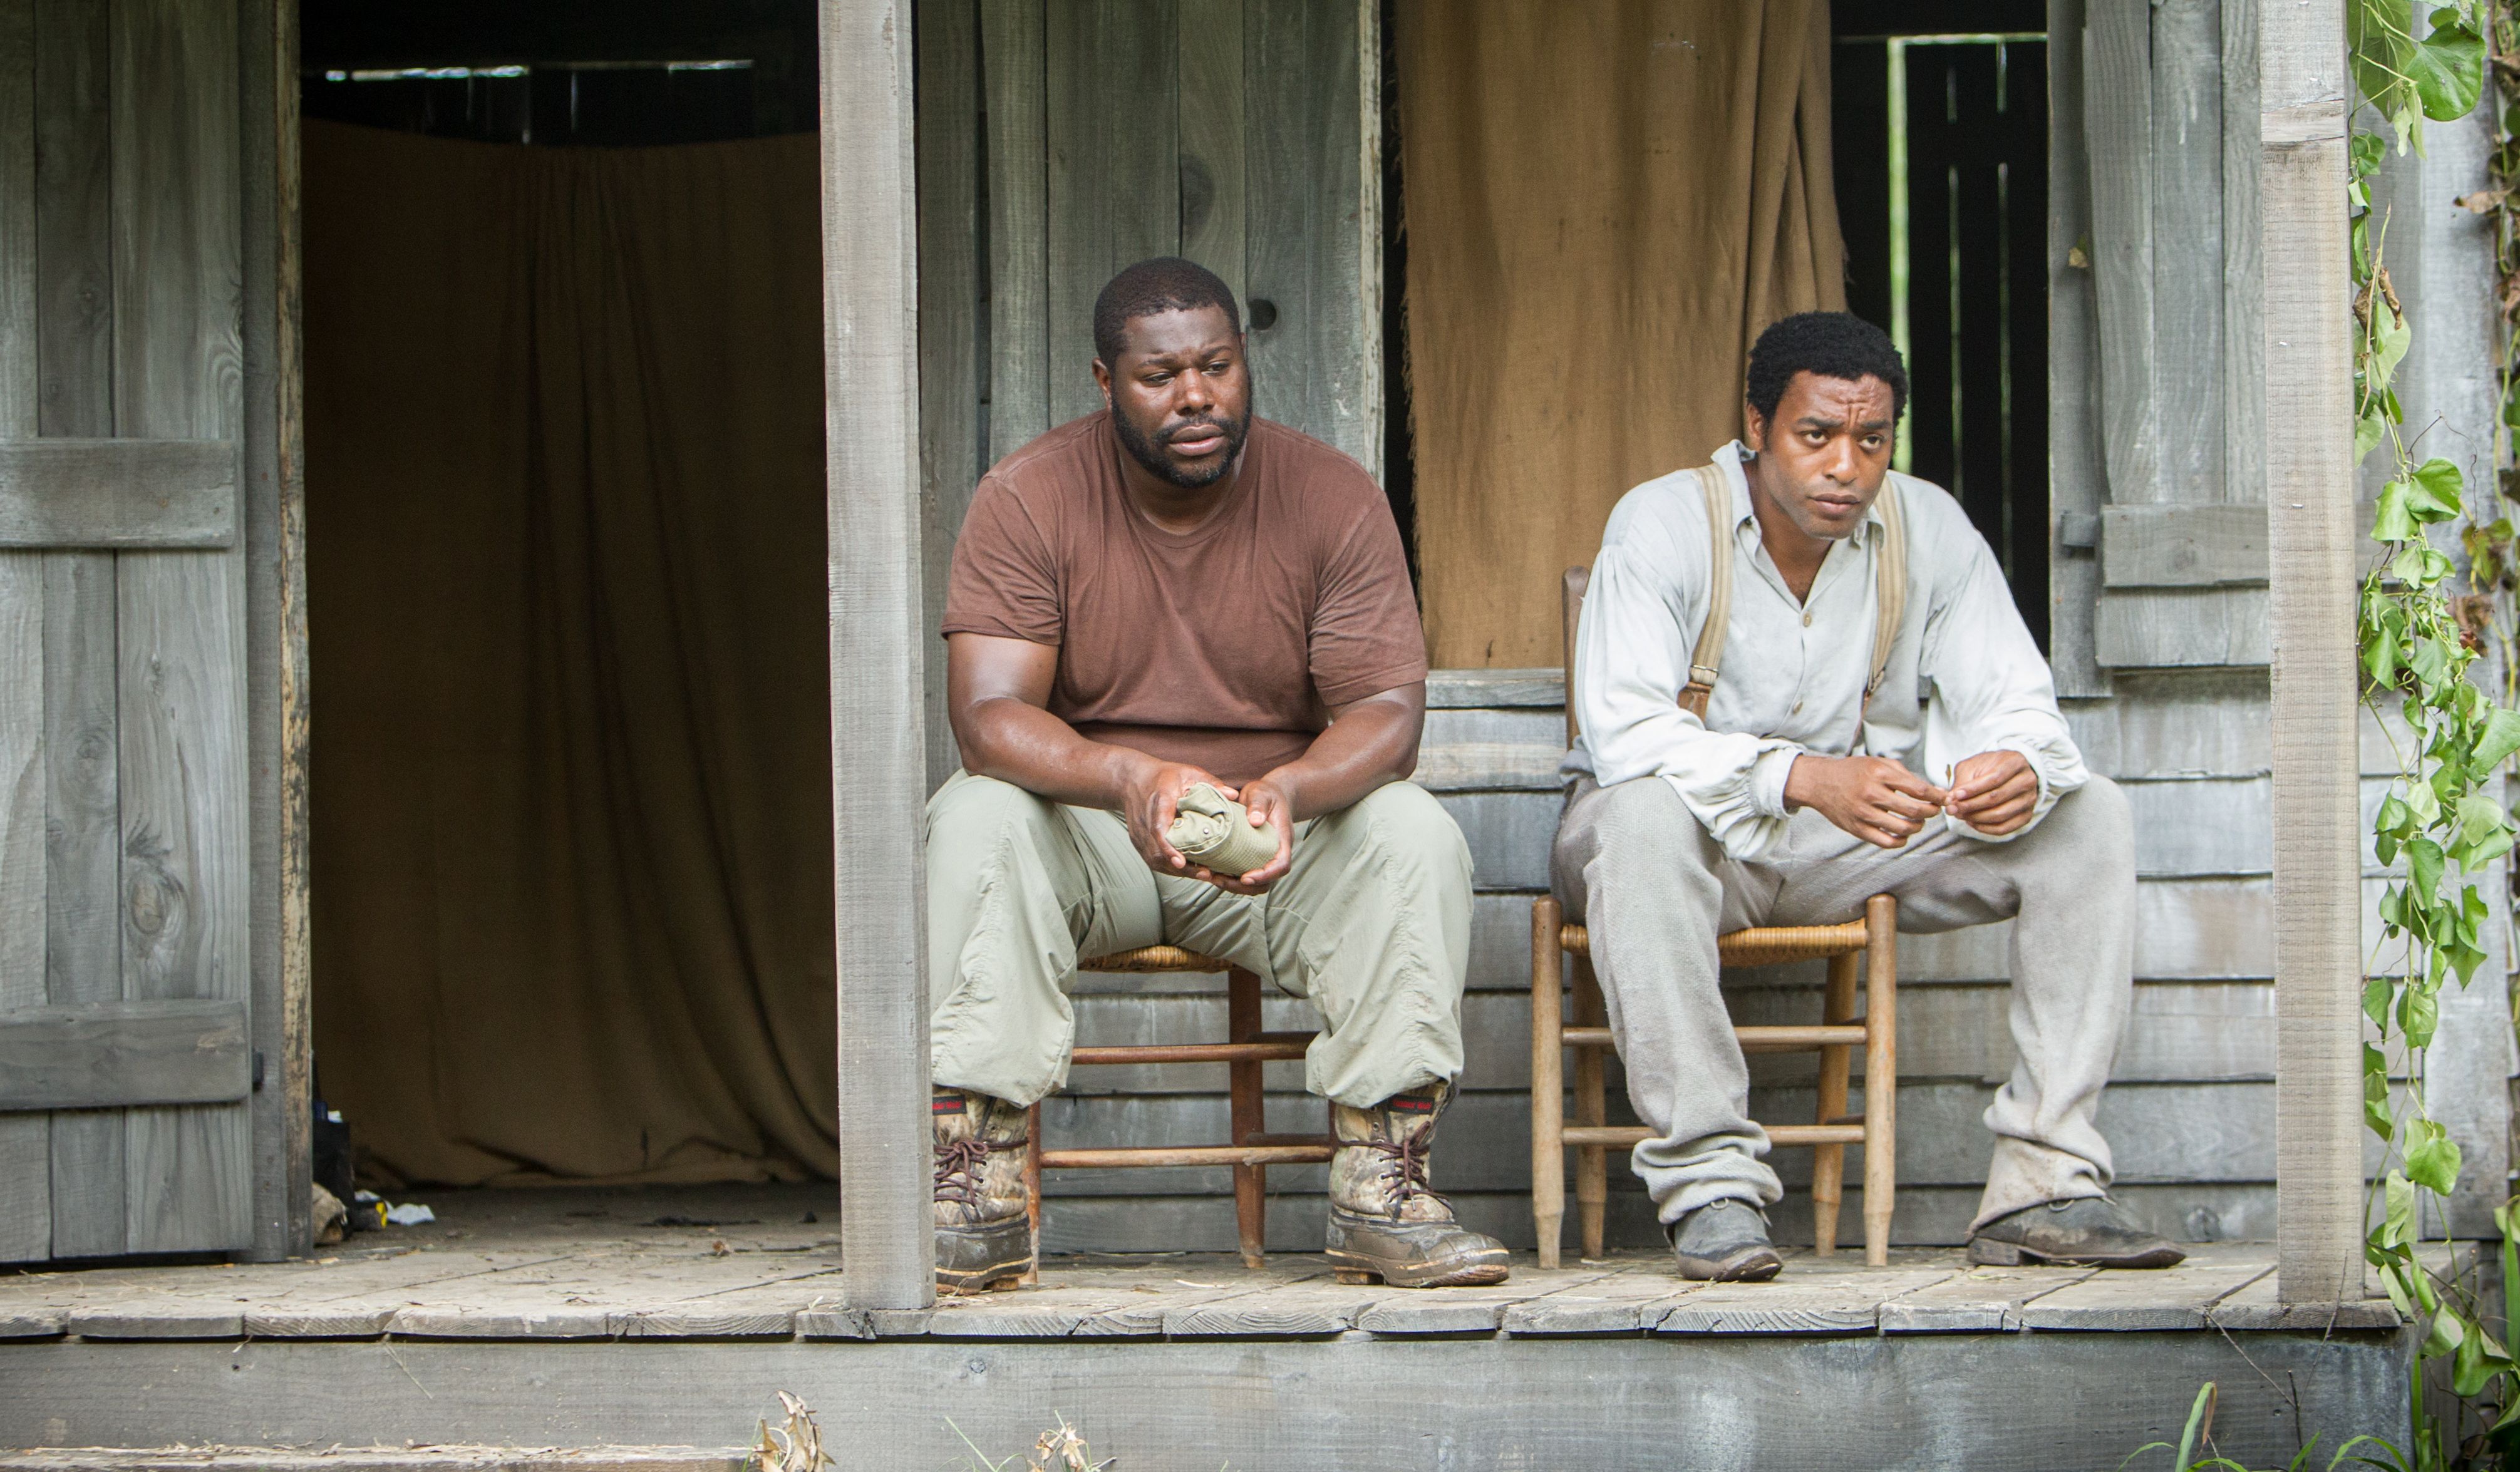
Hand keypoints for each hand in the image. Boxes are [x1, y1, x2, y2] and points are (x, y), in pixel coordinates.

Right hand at [1120, 759, 1236, 878]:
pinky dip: (1171, 868)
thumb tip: (1233, 795)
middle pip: (1158, 852)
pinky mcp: (1138, 842)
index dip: (1168, 848)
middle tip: (1207, 874)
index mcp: (1159, 802)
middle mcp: (1145, 822)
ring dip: (1178, 871)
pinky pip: (1153, 860)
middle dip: (1182, 867)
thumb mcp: (1189, 773)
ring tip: (1203, 875)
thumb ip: (1210, 783)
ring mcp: (1139, 835)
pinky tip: (1189, 870)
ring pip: (1155, 860)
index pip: (1158, 829)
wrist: (1132, 780)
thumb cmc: (1164, 776)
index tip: (1180, 862)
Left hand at [1207, 775, 1295, 895]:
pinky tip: (1211, 872)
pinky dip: (1228, 878)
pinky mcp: (1251, 858)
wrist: (1267, 796)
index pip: (1281, 865)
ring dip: (1233, 886)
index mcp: (1282, 840)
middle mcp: (1275, 853)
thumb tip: (1255, 821)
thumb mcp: (1262, 794)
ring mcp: (1263, 858)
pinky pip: (1243, 875)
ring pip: (1254, 884)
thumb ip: (1259, 805)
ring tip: (1211, 877)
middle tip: (1219, 879)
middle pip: (1266, 882)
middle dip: (1243, 886)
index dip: (1265, 875)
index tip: (1245, 877)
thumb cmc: (1267, 794)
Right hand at [1784, 754, 1948, 849]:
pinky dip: (1901, 841)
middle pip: (1914, 810)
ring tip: (1918, 822)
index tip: (1944, 799)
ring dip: (1918, 826)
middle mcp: (1871, 793)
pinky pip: (1887, 842)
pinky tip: (1903, 834)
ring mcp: (1863, 813)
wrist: (1820, 782)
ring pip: (1903, 828)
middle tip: (1933, 810)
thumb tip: (1934, 792)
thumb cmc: (1853, 772)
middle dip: (1931, 812)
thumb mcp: (1879, 763)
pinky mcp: (1857, 829)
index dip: (1937, 796)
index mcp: (1879, 774)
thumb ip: (1906, 776)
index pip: (1918, 789)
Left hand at [1945, 750, 2038, 835]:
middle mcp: (2027, 781)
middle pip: (1997, 798)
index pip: (1994, 778)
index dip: (1973, 789)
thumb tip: (1951, 800)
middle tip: (1953, 808)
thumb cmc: (1988, 768)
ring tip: (1960, 814)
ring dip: (1975, 817)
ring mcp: (2029, 799)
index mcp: (2015, 762)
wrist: (2007, 773)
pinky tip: (1971, 822)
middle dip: (1970, 805)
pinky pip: (2004, 828)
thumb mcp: (1973, 766)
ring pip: (2000, 814)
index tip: (1955, 795)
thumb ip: (1962, 781)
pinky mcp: (2027, 815)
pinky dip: (1985, 828)